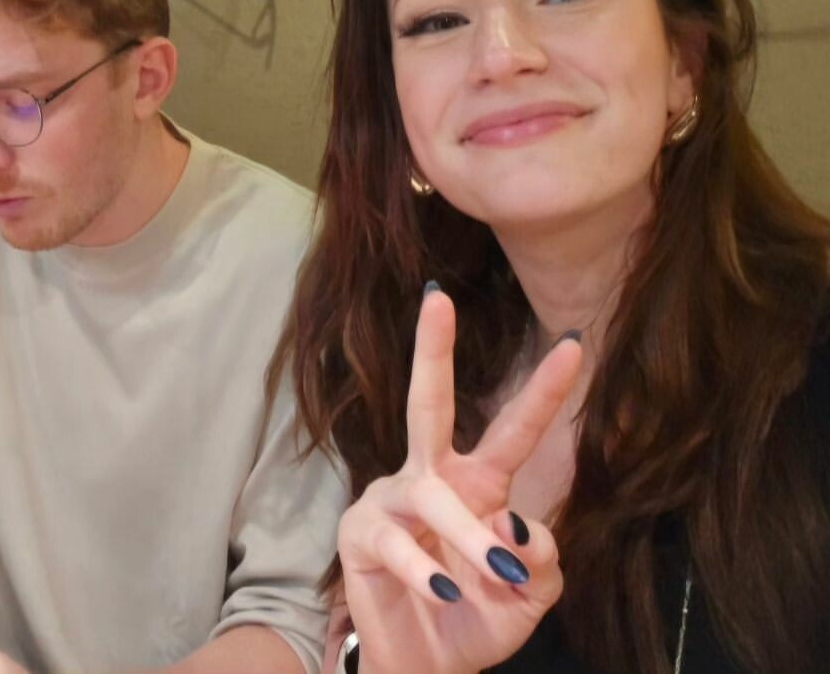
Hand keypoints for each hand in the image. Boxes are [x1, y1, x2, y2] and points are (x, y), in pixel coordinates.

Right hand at [338, 288, 581, 673]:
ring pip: (431, 494)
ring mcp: (391, 502)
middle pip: (429, 403)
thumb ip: (541, 559)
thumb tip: (513, 522)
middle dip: (432, 350)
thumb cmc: (475, 617)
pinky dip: (429, 571)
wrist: (427, 668)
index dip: (544, 390)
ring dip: (465, 532)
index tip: (576, 343)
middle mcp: (432, 479)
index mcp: (479, 484)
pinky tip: (448, 590)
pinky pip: (398, 543)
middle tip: (437, 299)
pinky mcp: (360, 534)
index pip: (515, 429)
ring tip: (494, 569)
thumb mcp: (529, 594)